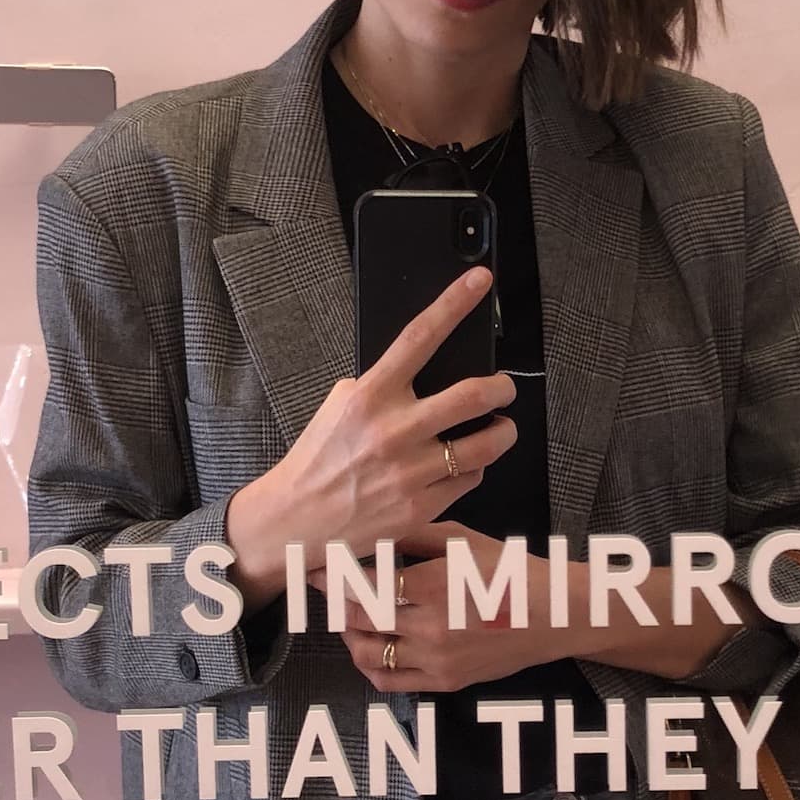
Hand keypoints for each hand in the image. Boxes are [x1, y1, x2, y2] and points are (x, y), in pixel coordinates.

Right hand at [229, 269, 518, 589]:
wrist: (295, 518)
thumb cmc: (320, 458)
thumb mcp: (340, 405)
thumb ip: (381, 385)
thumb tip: (427, 367)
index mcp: (370, 396)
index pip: (419, 337)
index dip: (454, 302)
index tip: (479, 281)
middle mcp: (393, 431)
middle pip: (474, 395)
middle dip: (502, 388)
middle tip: (504, 388)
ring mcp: (410, 471)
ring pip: (487, 444)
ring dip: (502, 431)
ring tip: (498, 427)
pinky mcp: (421, 506)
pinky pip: (470, 478)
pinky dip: (473, 468)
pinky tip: (460, 465)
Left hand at [307, 522, 564, 694]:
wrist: (555, 616)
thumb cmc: (508, 571)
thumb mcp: (462, 540)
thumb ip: (411, 536)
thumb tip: (366, 531)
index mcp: (435, 584)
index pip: (363, 582)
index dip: (332, 574)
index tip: (314, 564)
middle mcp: (431, 626)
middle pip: (357, 617)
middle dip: (332, 601)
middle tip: (320, 586)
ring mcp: (436, 659)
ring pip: (366, 654)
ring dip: (348, 634)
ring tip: (347, 616)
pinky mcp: (443, 682)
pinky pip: (388, 681)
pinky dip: (369, 664)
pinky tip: (368, 644)